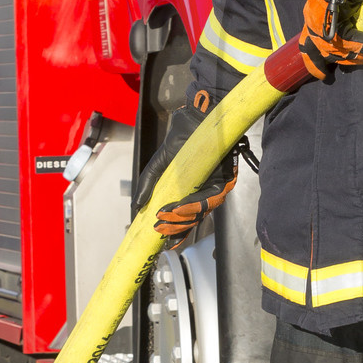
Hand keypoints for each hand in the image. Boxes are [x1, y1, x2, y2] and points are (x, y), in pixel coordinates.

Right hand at [141, 89, 236, 250]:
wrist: (196, 120)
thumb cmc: (180, 141)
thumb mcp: (158, 165)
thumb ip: (148, 184)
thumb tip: (137, 207)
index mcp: (191, 191)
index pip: (186, 217)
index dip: (177, 231)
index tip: (166, 243)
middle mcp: (205, 192)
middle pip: (195, 218)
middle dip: (177, 227)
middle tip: (160, 230)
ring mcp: (216, 187)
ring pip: (202, 211)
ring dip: (183, 217)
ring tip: (166, 217)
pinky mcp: (225, 179)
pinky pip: (210, 197)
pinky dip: (193, 205)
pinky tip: (178, 207)